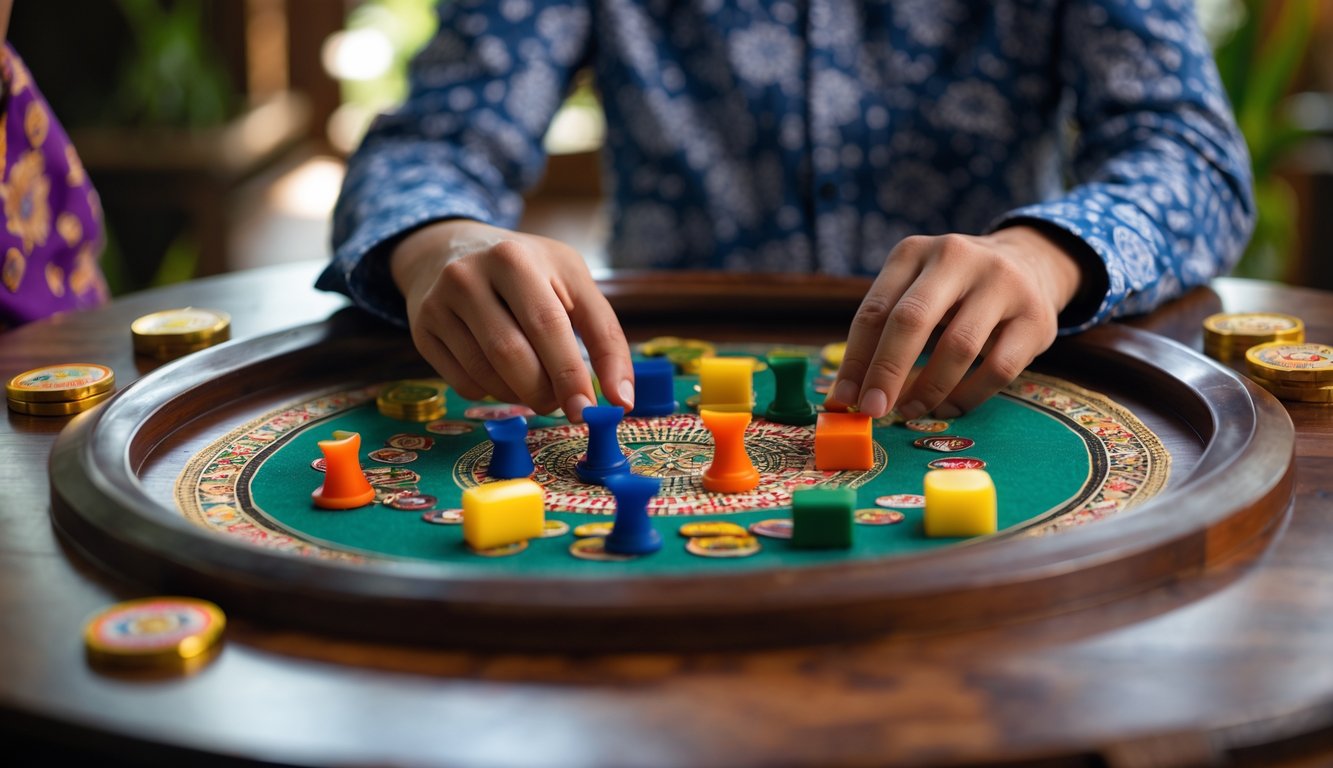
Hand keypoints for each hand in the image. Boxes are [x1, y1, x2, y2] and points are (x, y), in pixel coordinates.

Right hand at [390, 220, 632, 422]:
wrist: (450, 250)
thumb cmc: (528, 272)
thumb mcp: (572, 282)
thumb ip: (604, 336)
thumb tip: (622, 399)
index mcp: (514, 258)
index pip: (547, 325)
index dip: (570, 373)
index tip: (588, 409)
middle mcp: (468, 276)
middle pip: (512, 355)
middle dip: (545, 391)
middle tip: (563, 404)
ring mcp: (438, 304)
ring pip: (487, 374)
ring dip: (521, 396)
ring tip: (538, 388)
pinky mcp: (421, 330)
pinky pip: (464, 383)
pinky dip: (494, 393)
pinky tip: (504, 377)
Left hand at [829, 226, 1081, 419]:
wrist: (1029, 263)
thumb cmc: (954, 289)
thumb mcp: (915, 291)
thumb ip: (884, 333)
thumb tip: (850, 393)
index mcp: (914, 252)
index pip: (875, 310)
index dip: (856, 360)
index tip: (842, 399)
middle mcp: (957, 258)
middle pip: (912, 320)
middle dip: (886, 372)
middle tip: (872, 410)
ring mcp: (1002, 283)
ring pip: (958, 347)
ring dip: (928, 389)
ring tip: (910, 410)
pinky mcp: (1035, 316)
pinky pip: (998, 368)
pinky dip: (967, 396)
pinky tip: (949, 407)